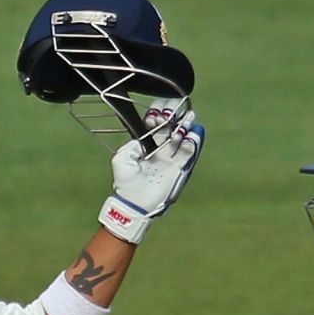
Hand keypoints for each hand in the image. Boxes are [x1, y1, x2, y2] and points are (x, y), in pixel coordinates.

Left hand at [99, 111, 203, 244]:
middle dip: (176, 120)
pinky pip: (188, 153)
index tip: (159, 113)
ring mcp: (170, 160)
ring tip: (190, 118)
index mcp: (147, 148)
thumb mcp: (122, 159)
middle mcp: (160, 152)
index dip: (159, 119)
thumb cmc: (126, 183)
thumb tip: (143, 138)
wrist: (135, 203)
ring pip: (181, 139)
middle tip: (181, 110)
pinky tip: (191, 134)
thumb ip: (132, 145)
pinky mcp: (179, 169)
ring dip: (186, 128)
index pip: (156, 129)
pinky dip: (191, 143)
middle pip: (171, 131)